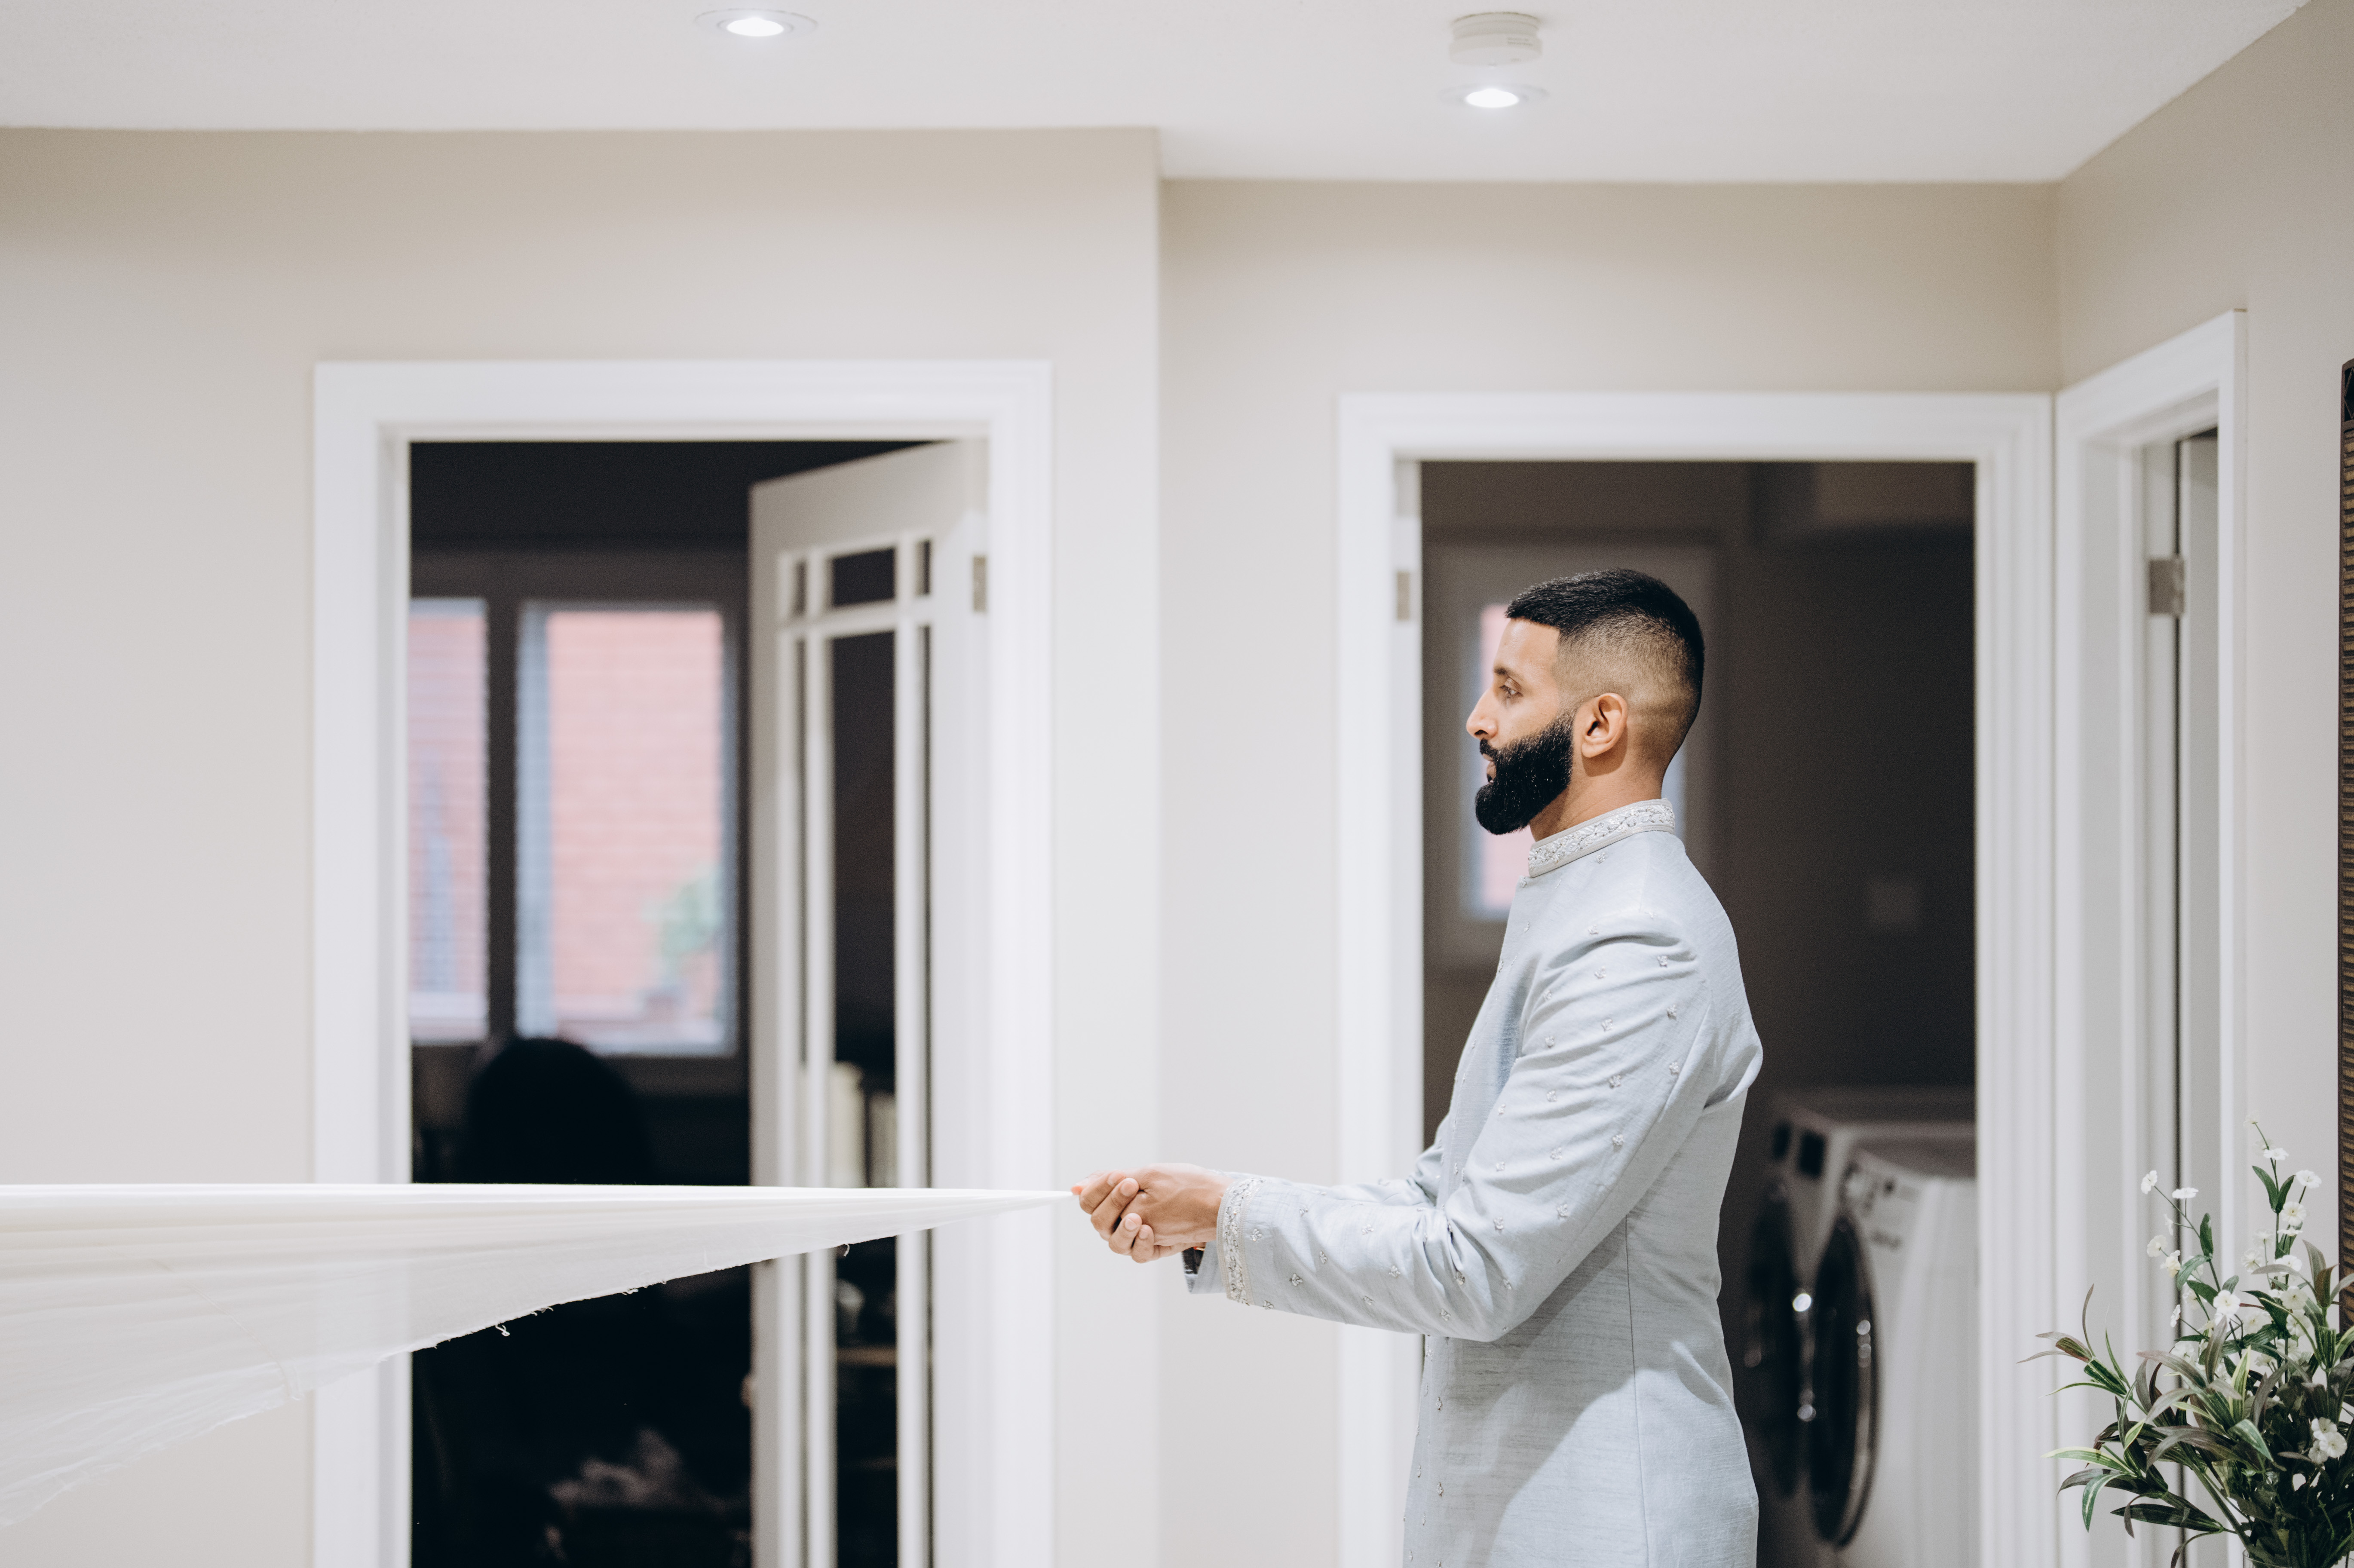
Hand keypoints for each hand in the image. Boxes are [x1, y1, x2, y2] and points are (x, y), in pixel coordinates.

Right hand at [1070, 1163, 1229, 1262]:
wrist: (1217, 1201)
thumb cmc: (1184, 1184)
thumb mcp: (1146, 1175)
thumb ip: (1110, 1182)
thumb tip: (1076, 1187)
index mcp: (1118, 1199)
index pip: (1088, 1201)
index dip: (1097, 1191)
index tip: (1119, 1177)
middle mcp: (1123, 1219)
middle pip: (1097, 1222)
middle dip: (1112, 1203)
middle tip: (1132, 1187)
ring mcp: (1138, 1236)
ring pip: (1113, 1242)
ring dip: (1122, 1228)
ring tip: (1138, 1218)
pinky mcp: (1153, 1249)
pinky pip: (1136, 1255)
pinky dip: (1139, 1244)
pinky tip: (1148, 1231)